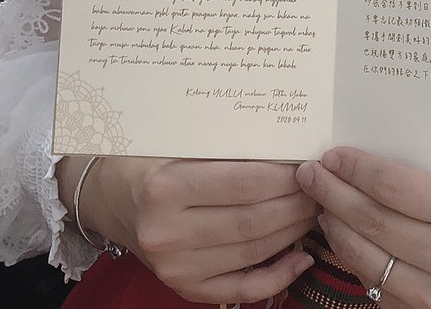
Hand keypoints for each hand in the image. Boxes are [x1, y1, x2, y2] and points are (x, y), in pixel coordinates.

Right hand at [76, 155, 319, 303]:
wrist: (111, 196)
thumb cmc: (151, 159)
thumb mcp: (180, 142)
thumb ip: (227, 146)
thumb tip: (290, 150)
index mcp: (165, 187)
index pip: (245, 184)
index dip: (286, 177)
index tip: (309, 165)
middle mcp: (167, 232)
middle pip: (253, 220)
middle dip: (296, 204)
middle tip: (320, 189)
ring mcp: (174, 266)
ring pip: (253, 251)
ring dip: (293, 232)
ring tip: (314, 211)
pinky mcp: (183, 287)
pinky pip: (241, 288)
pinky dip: (277, 275)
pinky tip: (300, 256)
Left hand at [296, 147, 430, 308]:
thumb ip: (425, 181)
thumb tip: (365, 158)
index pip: (394, 185)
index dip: (356, 168)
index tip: (334, 155)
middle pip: (371, 218)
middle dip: (333, 191)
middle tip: (310, 172)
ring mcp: (430, 294)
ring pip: (362, 253)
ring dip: (332, 223)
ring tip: (319, 200)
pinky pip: (368, 280)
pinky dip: (346, 253)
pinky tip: (337, 232)